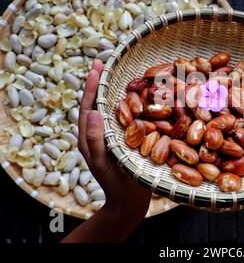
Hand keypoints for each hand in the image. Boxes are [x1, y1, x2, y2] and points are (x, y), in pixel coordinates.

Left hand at [78, 59, 150, 220]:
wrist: (128, 202)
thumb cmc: (117, 185)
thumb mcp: (105, 163)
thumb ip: (95, 140)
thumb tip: (93, 112)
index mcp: (89, 138)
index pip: (88, 106)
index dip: (92, 86)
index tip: (97, 66)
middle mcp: (97, 134)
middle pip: (95, 103)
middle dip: (98, 83)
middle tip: (103, 63)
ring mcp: (109, 137)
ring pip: (107, 109)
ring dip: (109, 91)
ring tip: (114, 74)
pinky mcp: (120, 141)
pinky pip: (119, 118)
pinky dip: (123, 104)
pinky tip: (133, 97)